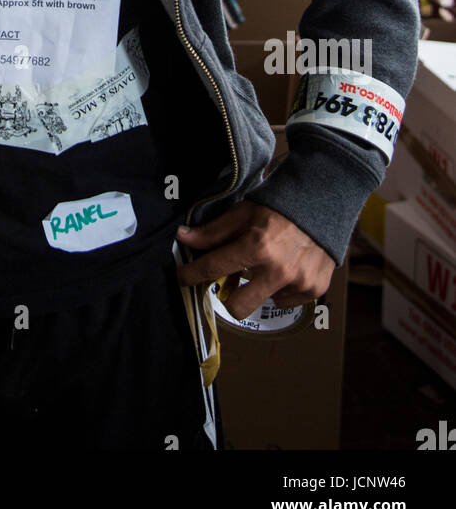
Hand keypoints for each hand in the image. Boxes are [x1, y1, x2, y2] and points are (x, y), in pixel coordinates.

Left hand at [176, 202, 335, 321]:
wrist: (325, 201)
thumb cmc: (281, 204)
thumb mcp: (244, 211)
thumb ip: (214, 230)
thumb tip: (184, 237)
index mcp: (258, 247)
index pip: (213, 268)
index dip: (191, 274)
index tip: (181, 278)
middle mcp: (278, 270)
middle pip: (238, 307)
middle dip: (229, 297)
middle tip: (230, 281)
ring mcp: (299, 283)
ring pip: (264, 302)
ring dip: (260, 287)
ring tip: (267, 263)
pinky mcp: (315, 290)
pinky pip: (286, 300)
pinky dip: (281, 287)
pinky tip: (286, 266)